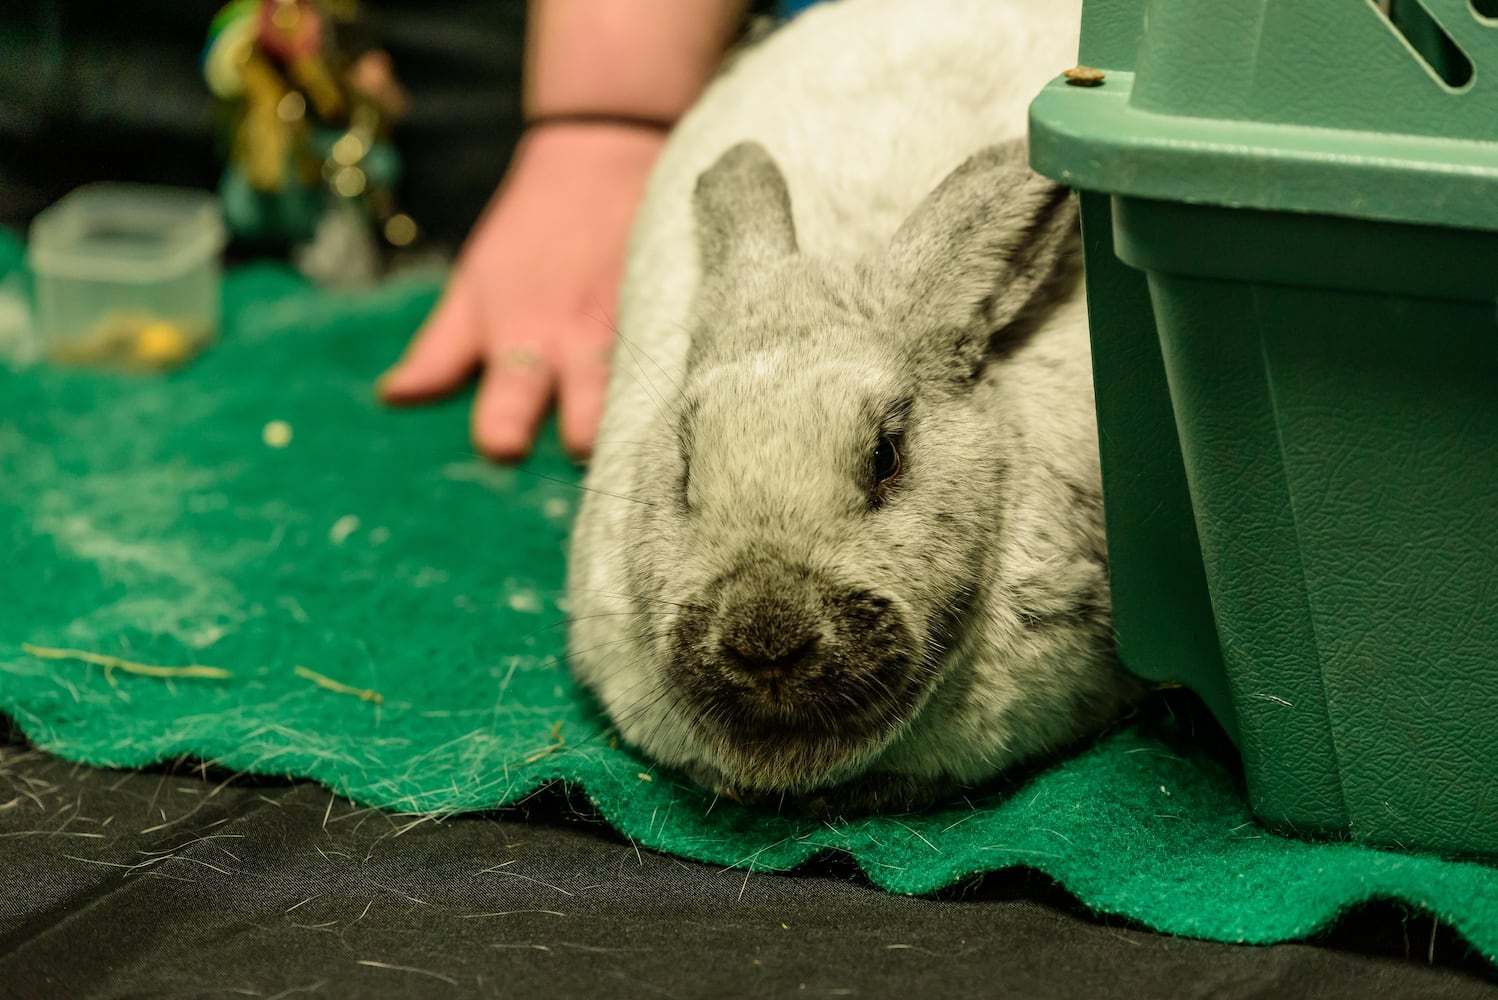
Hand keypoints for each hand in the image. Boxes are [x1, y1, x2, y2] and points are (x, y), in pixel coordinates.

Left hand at [378, 122, 665, 460]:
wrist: (603, 155)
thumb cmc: (532, 233)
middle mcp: (579, 350)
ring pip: (642, 411)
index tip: (509, 446)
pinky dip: (689, 391)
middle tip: (585, 439)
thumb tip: (392, 400)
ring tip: (645, 434)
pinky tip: (694, 395)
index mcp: (520, 346)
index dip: (504, 441)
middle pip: (584, 433)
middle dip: (585, 446)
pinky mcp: (685, 319)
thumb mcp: (475, 288)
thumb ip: (439, 354)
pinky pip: (691, 374)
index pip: (504, 424)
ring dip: (641, 430)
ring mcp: (637, 339)